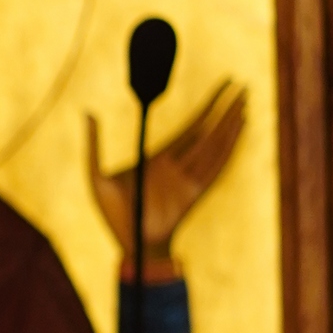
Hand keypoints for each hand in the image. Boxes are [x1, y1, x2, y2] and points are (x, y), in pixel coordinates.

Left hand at [87, 80, 246, 263]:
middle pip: (207, 130)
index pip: (188, 125)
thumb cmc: (113, 215)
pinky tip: (239, 132)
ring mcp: (187, 179)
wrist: (130, 245)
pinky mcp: (194, 194)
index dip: (205, 105)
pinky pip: (216, 167)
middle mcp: (177, 165)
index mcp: (157, 157)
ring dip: (230, 125)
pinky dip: (229, 149)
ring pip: (214, 145)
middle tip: (241, 87)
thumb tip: (88, 112)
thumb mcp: (96, 176)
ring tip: (244, 104)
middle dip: (224, 109)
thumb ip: (93, 145)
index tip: (219, 87)